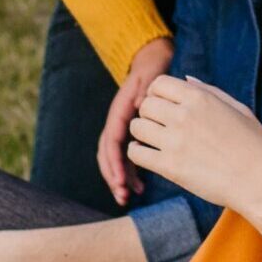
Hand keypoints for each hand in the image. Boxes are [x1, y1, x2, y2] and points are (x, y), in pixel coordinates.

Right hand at [99, 38, 173, 205]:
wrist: (153, 64)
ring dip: (119, 178)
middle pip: (108, 153)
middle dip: (113, 175)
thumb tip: (141, 104)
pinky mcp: (133, 134)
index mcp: (120, 112)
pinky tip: (140, 187)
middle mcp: (118, 122)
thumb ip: (145, 91)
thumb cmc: (153, 72)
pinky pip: (128, 156)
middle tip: (123, 195)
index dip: (115, 160)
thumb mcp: (150, 79)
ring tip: (128, 197)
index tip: (120, 178)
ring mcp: (124, 129)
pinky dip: (131, 172)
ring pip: (116, 158)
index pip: (112, 139)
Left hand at [127, 77, 261, 217]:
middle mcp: (184, 115)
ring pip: (137, 127)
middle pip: (145, 105)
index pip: (159, 84)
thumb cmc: (254, 143)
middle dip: (150, 114)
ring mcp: (175, 141)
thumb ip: (209, 91)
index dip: (158, 94)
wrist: (260, 179)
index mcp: (201, 98)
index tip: (166, 106)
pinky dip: (139, 153)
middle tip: (161, 126)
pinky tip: (152, 156)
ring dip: (143, 133)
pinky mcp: (169, 166)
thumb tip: (186, 79)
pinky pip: (136, 153)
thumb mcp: (238, 108)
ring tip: (156, 142)